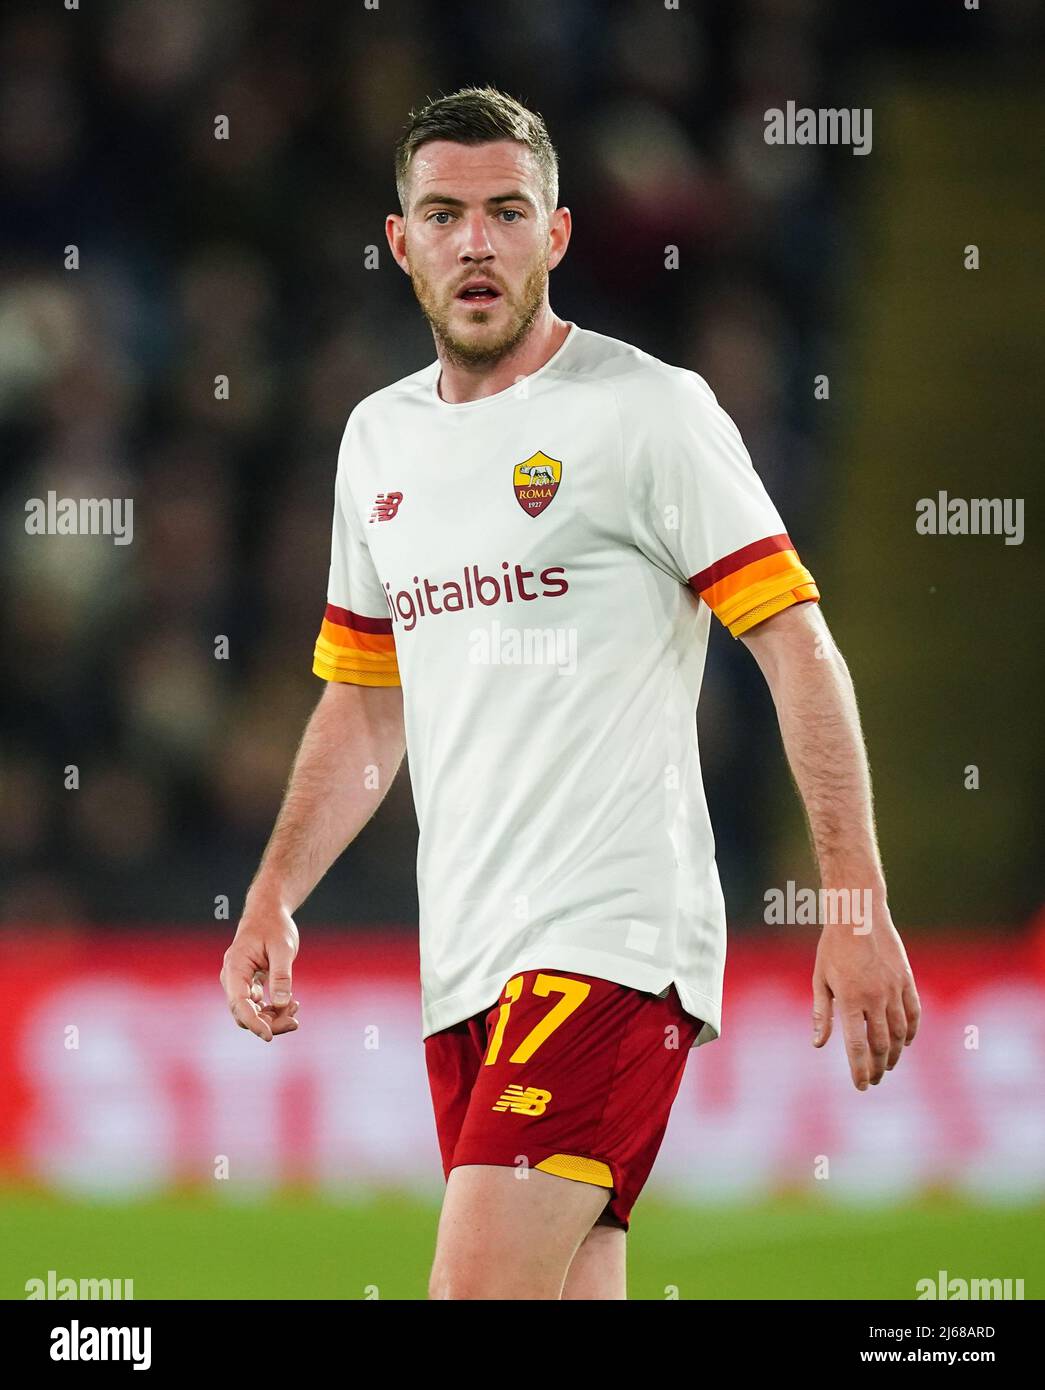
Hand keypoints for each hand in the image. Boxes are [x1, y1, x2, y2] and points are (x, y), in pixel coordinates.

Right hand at [221, 898, 300, 1041]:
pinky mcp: (249, 985)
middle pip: (244, 1013)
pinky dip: (274, 1009)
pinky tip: (291, 1004)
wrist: (269, 913)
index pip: (238, 1003)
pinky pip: (258, 1005)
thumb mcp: (283, 948)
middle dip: (269, 1022)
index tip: (269, 1036)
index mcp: (235, 967)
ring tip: (296, 1008)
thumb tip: (282, 1003)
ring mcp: (239, 983)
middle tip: (295, 1021)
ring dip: (273, 1017)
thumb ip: (281, 975)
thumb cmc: (274, 926)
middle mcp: (232, 978)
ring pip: (252, 1012)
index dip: (253, 1022)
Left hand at [811, 906, 919, 1088]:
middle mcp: (875, 998)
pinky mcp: (907, 980)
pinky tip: (904, 1043)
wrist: (859, 914)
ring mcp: (894, 989)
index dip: (859, 1070)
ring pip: (900, 1033)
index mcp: (850, 999)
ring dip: (894, 1054)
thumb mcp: (820, 979)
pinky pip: (914, 1013)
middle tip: (873, 1080)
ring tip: (886, 1066)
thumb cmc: (833, 947)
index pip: (857, 1046)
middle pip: (880, 1045)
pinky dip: (911, 1032)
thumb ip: (821, 1014)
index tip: (861, 1087)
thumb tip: (818, 1045)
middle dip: (877, 1067)